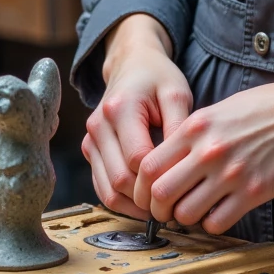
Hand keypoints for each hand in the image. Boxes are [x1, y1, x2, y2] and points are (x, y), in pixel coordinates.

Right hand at [82, 14, 192, 218]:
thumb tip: (184, 167)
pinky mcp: (90, 149)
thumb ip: (180, 127)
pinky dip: (122, 201)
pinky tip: (144, 204)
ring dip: (134, 206)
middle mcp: (98, 125)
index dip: (160, 181)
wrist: (131, 64)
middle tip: (176, 207)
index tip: (184, 188)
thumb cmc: (158, 78)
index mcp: (120, 109)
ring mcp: (90, 139)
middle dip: (148, 198)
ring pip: (108, 190)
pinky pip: (102, 187)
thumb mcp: (177, 94)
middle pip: (120, 179)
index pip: (138, 160)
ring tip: (162, 209)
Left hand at [132, 65, 273, 234]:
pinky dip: (212, 223)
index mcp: (196, 127)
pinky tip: (218, 212)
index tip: (146, 195)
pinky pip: (218, 222)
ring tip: (193, 211)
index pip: (148, 166)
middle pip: (160, 194)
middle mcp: (209, 150)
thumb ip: (191, 133)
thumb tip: (167, 160)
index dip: (140, 187)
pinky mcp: (254, 192)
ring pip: (187, 213)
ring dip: (185, 218)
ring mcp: (231, 173)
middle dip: (156, 209)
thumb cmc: (265, 108)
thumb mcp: (219, 109)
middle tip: (163, 212)